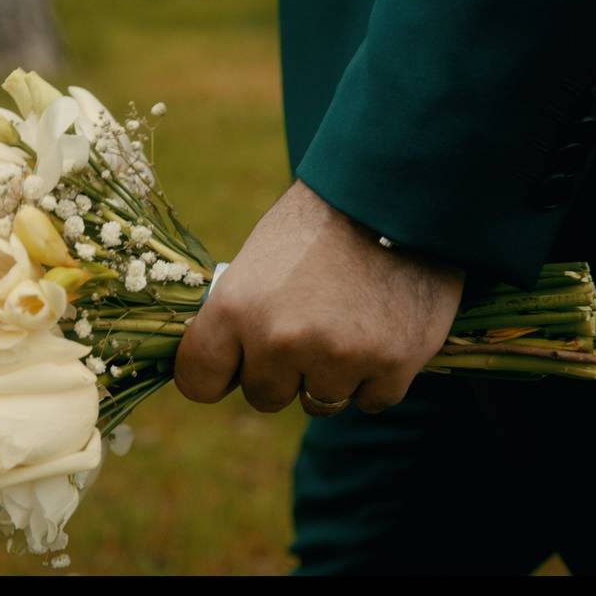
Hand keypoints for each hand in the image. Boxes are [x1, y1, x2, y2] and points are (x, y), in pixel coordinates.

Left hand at [174, 181, 464, 414]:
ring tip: (348, 322)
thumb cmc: (318, 223)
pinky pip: (371, 399)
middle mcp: (281, 340)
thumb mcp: (257, 260)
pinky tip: (381, 331)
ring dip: (330, 376)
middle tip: (307, 328)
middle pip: (264, 396)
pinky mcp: (391, 365)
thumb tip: (227, 363)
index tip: (231, 367)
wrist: (397, 194)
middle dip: (282, 372)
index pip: (199, 380)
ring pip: (319, 402)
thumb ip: (238, 316)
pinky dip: (376, 375)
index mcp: (236, 308)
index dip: (216, 374)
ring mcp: (337, 357)